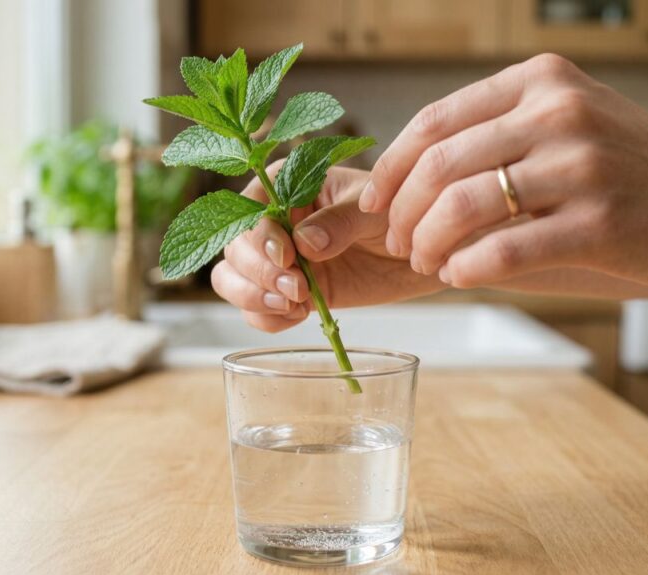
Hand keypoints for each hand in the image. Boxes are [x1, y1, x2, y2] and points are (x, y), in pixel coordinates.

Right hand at [212, 165, 443, 331]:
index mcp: (288, 183)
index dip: (261, 236)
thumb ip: (340, 221)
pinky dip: (265, 318)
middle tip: (296, 290)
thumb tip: (304, 243)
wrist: (418, 255)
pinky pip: (253, 309)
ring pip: (230, 277)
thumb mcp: (374, 210)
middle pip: (234, 247)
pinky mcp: (287, 291)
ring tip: (292, 305)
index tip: (288, 257)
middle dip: (259, 273)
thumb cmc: (398, 216)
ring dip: (252, 296)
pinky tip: (296, 316)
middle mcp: (272, 220)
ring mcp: (276, 259)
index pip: (252, 208)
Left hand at [361, 53, 647, 291]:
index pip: (434, 122)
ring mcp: (582, 165)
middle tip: (398, 244)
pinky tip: (459, 274)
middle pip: (439, 165)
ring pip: (462, 206)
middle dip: (401, 213)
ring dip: (427, 243)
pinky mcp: (601, 222)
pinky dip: (465, 267)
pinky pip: (503, 249)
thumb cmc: (630, 171)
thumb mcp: (565, 126)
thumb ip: (495, 138)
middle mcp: (558, 112)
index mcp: (540, 82)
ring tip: (427, 262)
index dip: (391, 169)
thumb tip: (401, 182)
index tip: (376, 205)